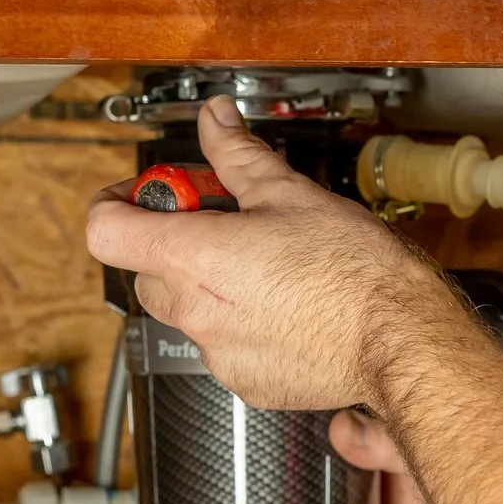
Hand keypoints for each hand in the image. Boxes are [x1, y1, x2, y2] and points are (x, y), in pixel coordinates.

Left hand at [83, 98, 469, 412]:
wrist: (397, 339)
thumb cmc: (353, 272)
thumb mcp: (290, 193)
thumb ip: (237, 155)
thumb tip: (216, 121)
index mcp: (194, 258)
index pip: (105, 231)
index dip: (116, 204)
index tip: (145, 194)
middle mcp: (196, 312)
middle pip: (146, 272)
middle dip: (173, 245)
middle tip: (219, 223)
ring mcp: (219, 353)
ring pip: (188, 313)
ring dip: (209, 287)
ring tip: (263, 267)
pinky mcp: (246, 382)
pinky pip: (224, 349)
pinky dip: (241, 326)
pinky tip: (284, 308)